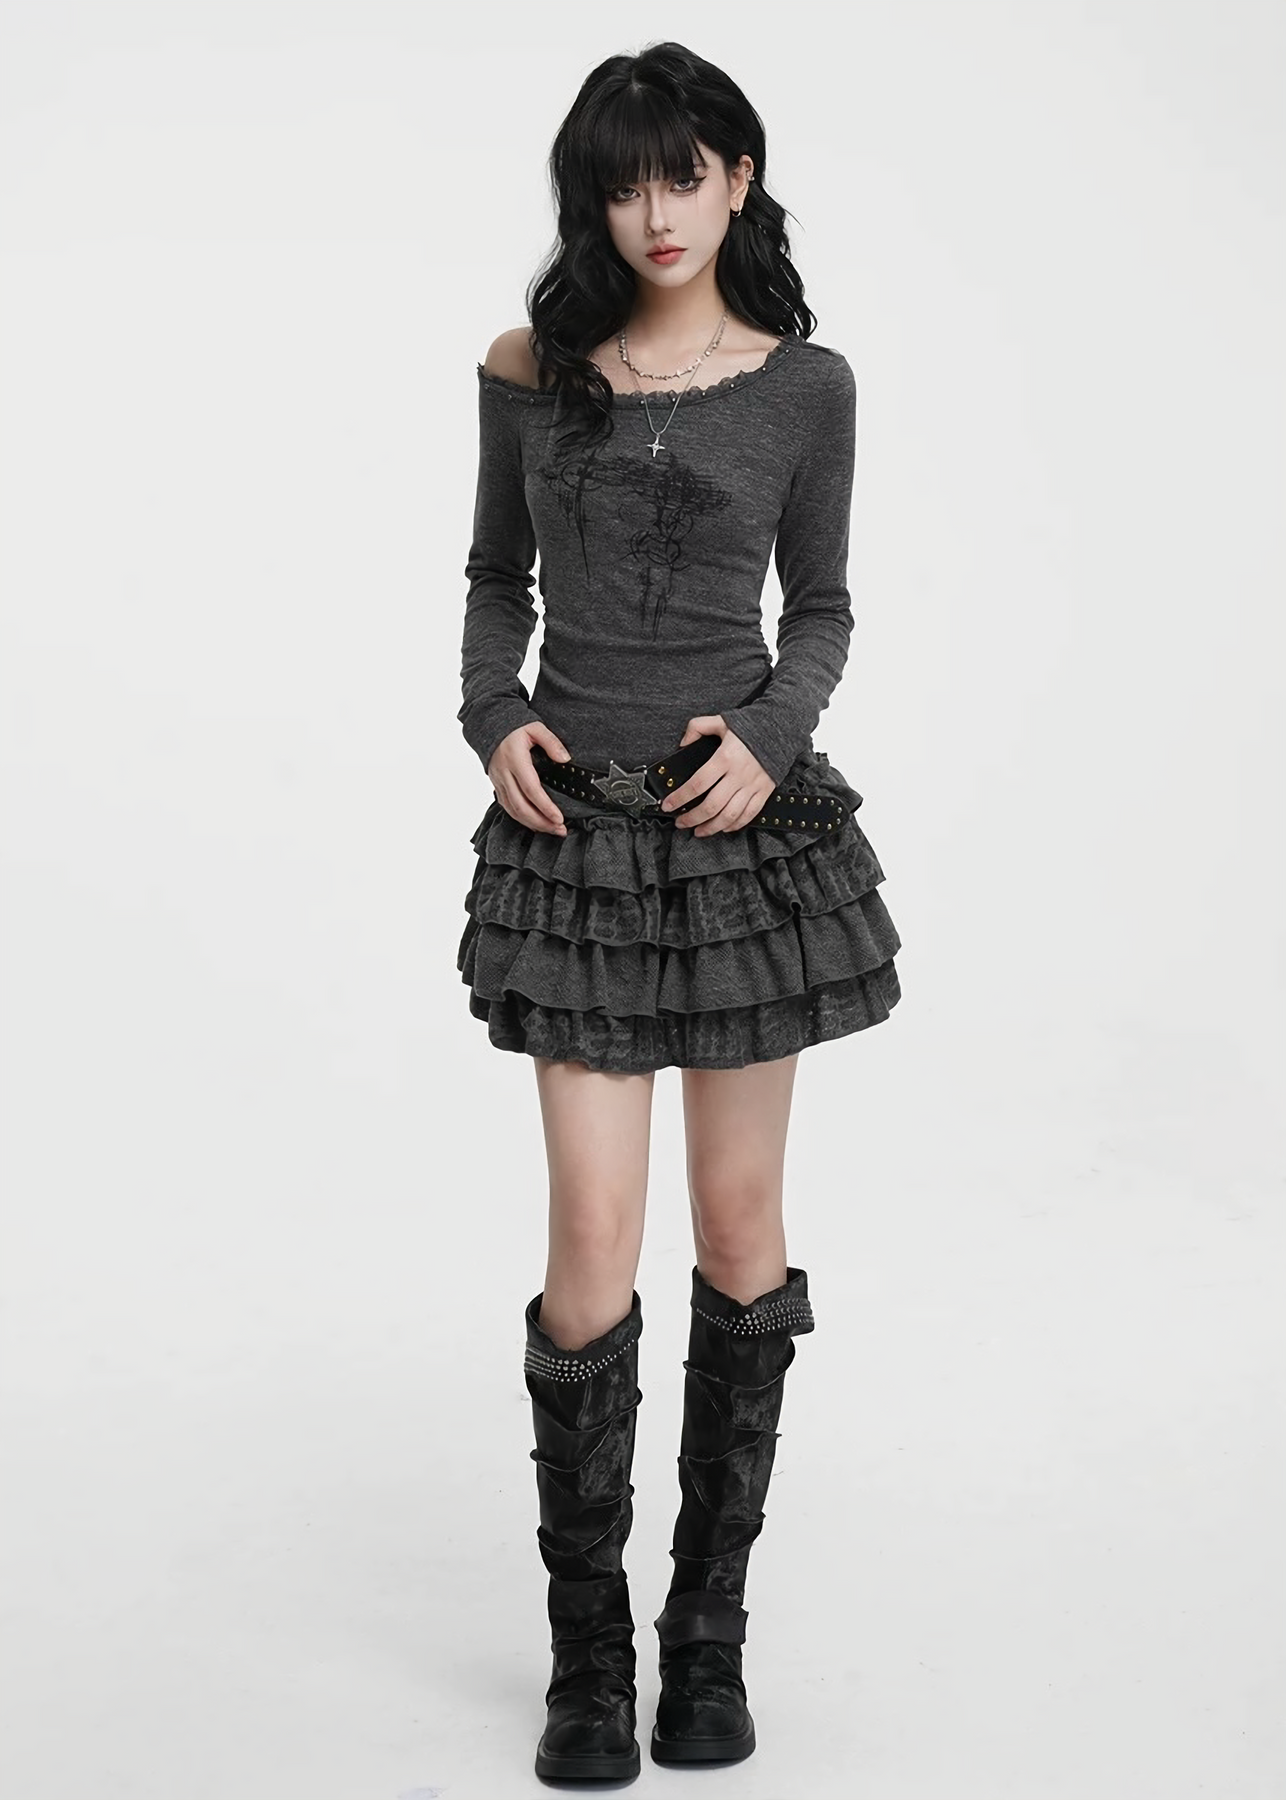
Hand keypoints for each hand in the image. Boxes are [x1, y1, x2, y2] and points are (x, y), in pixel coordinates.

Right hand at [487, 722, 571, 835]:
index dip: (545, 807)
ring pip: (513, 811)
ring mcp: (498, 782)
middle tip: (559, 829)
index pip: (531, 790)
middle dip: (541, 822)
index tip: (559, 818)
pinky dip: (521, 819)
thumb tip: (565, 759)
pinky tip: (535, 824)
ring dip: (532, 824)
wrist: (490, 725)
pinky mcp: (497, 786)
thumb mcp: (536, 728)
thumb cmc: (514, 728)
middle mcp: (504, 774)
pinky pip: (507, 808)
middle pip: (521, 806)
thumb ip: (552, 742)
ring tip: (551, 829)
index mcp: (515, 760)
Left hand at [657, 715, 774, 835]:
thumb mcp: (721, 721)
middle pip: (711, 806)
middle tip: (681, 823)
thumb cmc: (751, 726)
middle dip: (692, 818)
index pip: (697, 784)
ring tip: (698, 831)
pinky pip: (749, 815)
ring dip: (711, 827)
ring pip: (729, 815)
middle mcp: (738, 775)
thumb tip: (683, 743)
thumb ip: (697, 728)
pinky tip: (723, 827)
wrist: (781, 728)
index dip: (680, 798)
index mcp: (725, 757)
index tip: (668, 805)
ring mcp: (752, 786)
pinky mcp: (764, 792)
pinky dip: (734, 825)